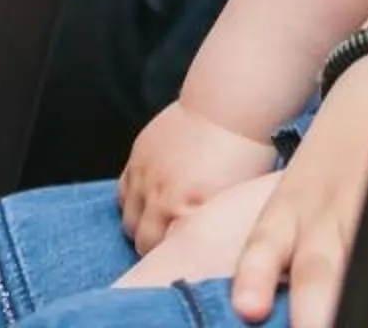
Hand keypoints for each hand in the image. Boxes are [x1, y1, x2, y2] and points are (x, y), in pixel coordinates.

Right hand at [122, 100, 277, 256]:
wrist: (230, 107)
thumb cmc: (243, 153)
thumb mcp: (235, 199)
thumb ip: (211, 225)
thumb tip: (205, 245)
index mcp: (185, 210)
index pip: (164, 254)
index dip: (173, 259)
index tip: (182, 259)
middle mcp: (159, 196)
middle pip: (141, 241)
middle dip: (153, 248)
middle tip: (171, 246)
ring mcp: (144, 175)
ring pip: (128, 219)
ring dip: (141, 225)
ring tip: (159, 224)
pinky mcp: (138, 155)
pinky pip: (123, 190)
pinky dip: (134, 200)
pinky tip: (150, 200)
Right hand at [229, 44, 367, 327]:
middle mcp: (351, 207)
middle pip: (335, 271)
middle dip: (329, 316)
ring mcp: (313, 202)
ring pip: (290, 255)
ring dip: (276, 291)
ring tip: (257, 319)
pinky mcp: (288, 199)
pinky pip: (262, 236)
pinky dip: (251, 267)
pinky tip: (245, 304)